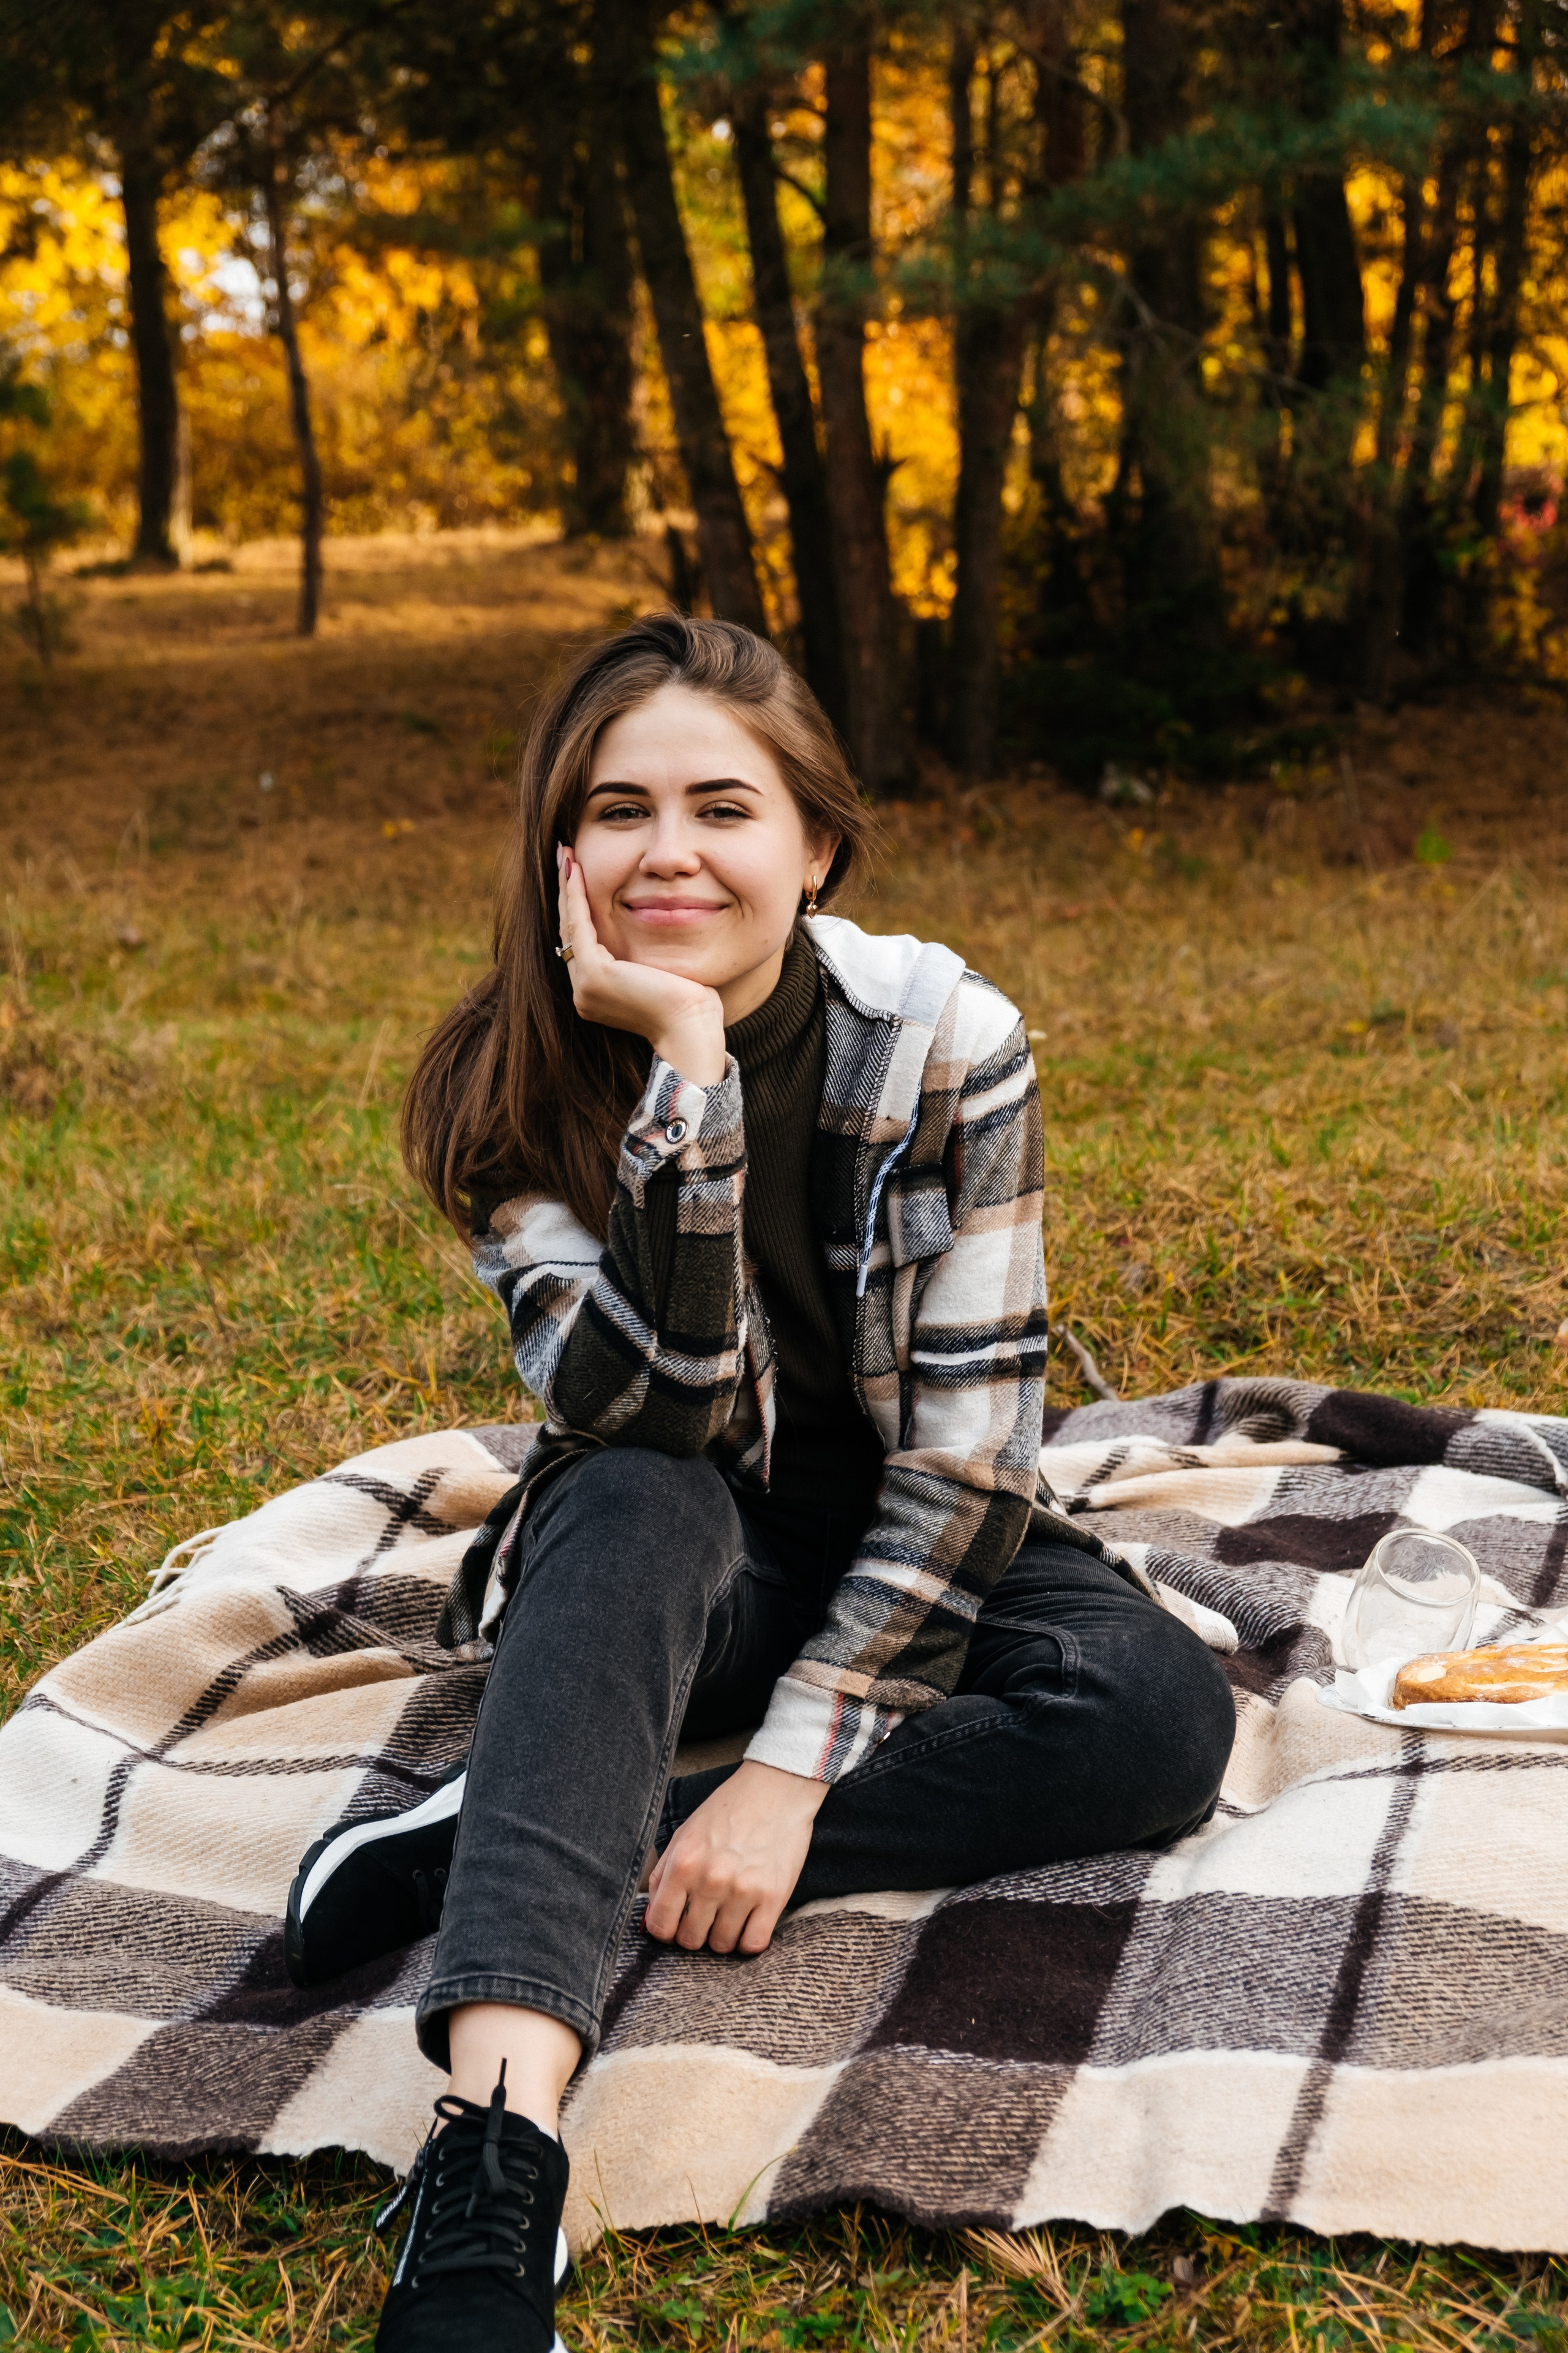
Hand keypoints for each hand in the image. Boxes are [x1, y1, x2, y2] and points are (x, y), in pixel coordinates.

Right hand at [556, 846, 725, 1083]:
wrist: (691, 1028)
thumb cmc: (691, 1005)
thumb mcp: (663, 972)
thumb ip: (647, 956)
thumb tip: (656, 932)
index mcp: (598, 993)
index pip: (584, 940)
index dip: (578, 906)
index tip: (578, 873)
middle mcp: (584, 991)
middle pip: (570, 930)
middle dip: (566, 891)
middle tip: (564, 856)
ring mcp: (585, 985)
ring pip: (570, 924)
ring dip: (566, 887)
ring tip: (565, 854)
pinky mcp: (593, 975)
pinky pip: (580, 925)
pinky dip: (576, 895)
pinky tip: (576, 869)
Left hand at [645, 1758, 827, 1955]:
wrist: (776, 1789)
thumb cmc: (727, 1811)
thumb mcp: (685, 1834)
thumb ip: (663, 1875)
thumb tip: (653, 1917)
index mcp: (683, 1863)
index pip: (660, 1925)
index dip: (665, 1930)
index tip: (676, 1923)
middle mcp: (711, 1879)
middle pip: (690, 1939)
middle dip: (695, 1932)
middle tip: (706, 1916)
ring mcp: (743, 1890)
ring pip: (722, 1945)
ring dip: (723, 1935)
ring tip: (729, 1914)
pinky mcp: (773, 1896)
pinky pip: (753, 1944)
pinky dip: (749, 1940)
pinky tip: (749, 1922)